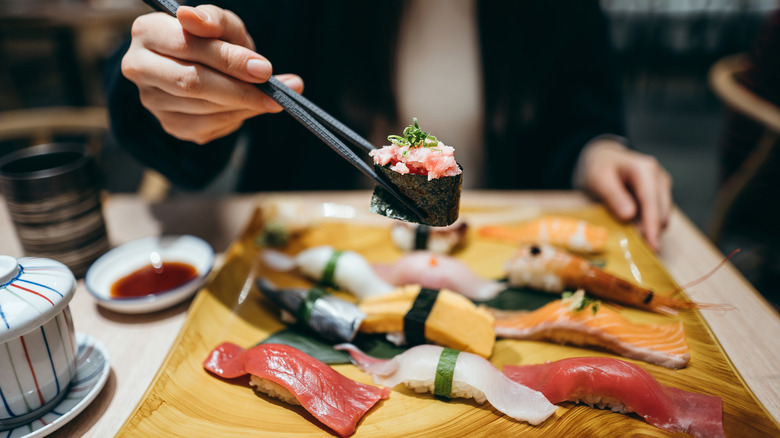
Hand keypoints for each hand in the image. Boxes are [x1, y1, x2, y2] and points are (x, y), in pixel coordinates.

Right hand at [121, 5, 303, 143]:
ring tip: (271, 99)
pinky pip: (207, 127)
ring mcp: (152, 100)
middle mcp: (139, 67)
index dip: (228, 59)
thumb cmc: (213, 40)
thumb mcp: (220, 24)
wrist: (204, 65)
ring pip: (203, 108)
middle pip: (191, 82)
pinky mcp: (169, 124)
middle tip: (275, 94)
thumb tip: (194, 18)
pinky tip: (249, 107)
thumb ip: (214, 20)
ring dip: (243, 105)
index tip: (264, 69)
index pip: (187, 46)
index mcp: (147, 31)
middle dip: (239, 89)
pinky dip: (235, 118)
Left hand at [579, 139, 672, 251]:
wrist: (603, 159)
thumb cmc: (599, 168)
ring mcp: (661, 186)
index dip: (652, 226)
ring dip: (650, 230)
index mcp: (645, 170)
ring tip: (633, 241)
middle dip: (652, 232)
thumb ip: (614, 196)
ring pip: (663, 216)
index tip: (651, 246)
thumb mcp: (599, 179)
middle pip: (662, 212)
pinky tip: (635, 232)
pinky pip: (657, 215)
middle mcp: (659, 177)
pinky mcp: (659, 195)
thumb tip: (629, 216)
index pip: (651, 202)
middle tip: (636, 250)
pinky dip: (648, 225)